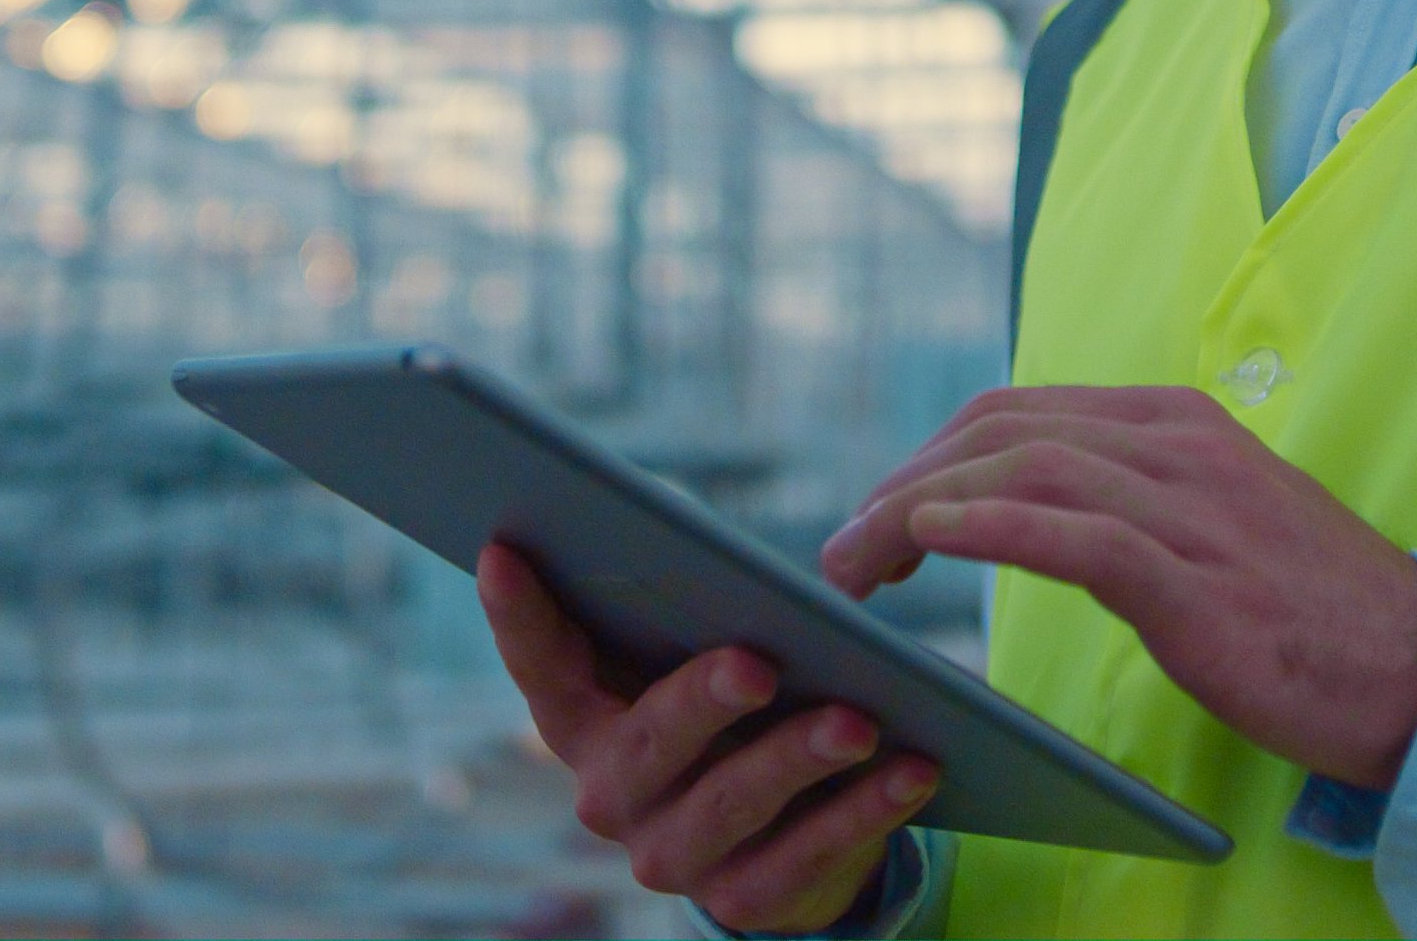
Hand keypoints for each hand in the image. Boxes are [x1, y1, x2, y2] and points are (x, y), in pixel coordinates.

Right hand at [477, 542, 937, 932]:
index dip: (517, 613)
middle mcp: (613, 795)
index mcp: (583, 722)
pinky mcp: (745, 901)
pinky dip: (863, 813)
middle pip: (653, 744)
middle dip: (702, 701)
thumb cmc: (731, 703)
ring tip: (860, 721)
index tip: (505, 547)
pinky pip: (805, 857)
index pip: (539, 664)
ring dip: (799, 758)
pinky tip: (912, 769)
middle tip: (756, 662)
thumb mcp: (696, 653)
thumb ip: (679, 599)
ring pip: (735, 804)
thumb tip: (678, 515)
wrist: (782, 835)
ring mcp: (674, 856)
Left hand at [820, 385, 1416, 790]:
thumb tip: (1034, 515)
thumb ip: (1135, 505)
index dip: (933, 455)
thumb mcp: (1217, 528)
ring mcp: (1189, 506)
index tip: (879, 512)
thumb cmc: (1315, 616)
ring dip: (917, 509)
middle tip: (844, 546)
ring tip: (855, 560)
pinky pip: (1071, 533)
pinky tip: (929, 539)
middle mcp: (1178, 444)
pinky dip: (986, 525)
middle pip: (1003, 428)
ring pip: (1021, 469)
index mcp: (1177, 424)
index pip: (1022, 411)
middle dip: (905, 479)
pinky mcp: (1193, 578)